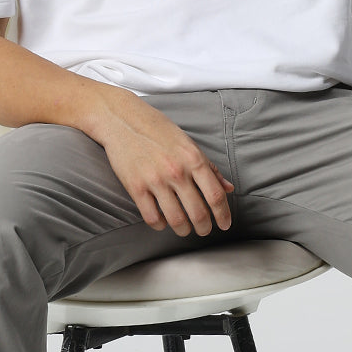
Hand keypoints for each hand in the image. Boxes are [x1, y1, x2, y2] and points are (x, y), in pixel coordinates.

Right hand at [92, 92, 234, 236]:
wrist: (123, 120)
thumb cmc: (158, 130)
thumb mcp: (188, 144)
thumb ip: (209, 168)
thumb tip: (228, 188)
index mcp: (194, 159)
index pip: (215, 195)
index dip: (223, 215)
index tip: (225, 224)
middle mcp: (177, 171)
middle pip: (198, 212)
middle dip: (204, 227)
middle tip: (203, 230)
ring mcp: (155, 180)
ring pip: (176, 219)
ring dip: (183, 230)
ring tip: (184, 229)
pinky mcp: (135, 187)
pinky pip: (152, 217)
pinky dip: (160, 225)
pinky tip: (163, 222)